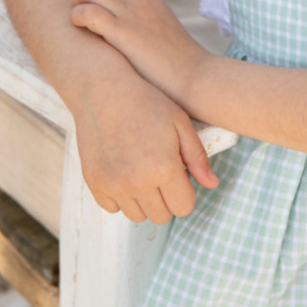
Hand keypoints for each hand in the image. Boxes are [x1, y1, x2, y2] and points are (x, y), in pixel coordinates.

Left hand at [71, 0, 203, 102]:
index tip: (92, 6)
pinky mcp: (124, 32)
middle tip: (81, 14)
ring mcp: (132, 13)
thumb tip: (121, 23)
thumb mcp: (160, 27)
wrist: (194, 76)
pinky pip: (88, 12)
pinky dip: (77, 18)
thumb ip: (142, 17)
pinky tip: (82, 31)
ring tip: (79, 22)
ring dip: (76, 1)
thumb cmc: (177, 61)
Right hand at [72, 56, 218, 223]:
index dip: (186, 192)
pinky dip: (120, 197)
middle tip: (160, 171)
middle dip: (166, 198)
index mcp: (164, 168)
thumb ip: (197, 157)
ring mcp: (113, 185)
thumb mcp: (180, 123)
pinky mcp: (94, 184)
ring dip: (144, 200)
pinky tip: (123, 171)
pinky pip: (113, 208)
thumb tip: (212, 184)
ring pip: (137, 216)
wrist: (103, 90)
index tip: (179, 175)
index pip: (184, 207)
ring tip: (142, 171)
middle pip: (161, 216)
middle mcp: (137, 182)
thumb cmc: (146, 102)